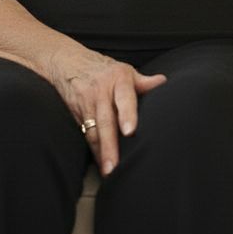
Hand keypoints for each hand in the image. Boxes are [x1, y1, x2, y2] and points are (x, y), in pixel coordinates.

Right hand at [50, 50, 166, 176]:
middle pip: (106, 121)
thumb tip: (163, 82)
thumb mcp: (125, 70)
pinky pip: (85, 134)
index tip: (130, 131)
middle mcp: (101, 92)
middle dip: (109, 145)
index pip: (124, 97)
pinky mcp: (77, 115)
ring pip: (93, 131)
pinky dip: (92, 149)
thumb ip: (143, 81)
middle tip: (114, 166)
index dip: (127, 114)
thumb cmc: (104, 69)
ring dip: (100, 152)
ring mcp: (87, 104)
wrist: (69, 62)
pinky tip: (99, 162)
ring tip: (107, 171)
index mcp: (118, 79)